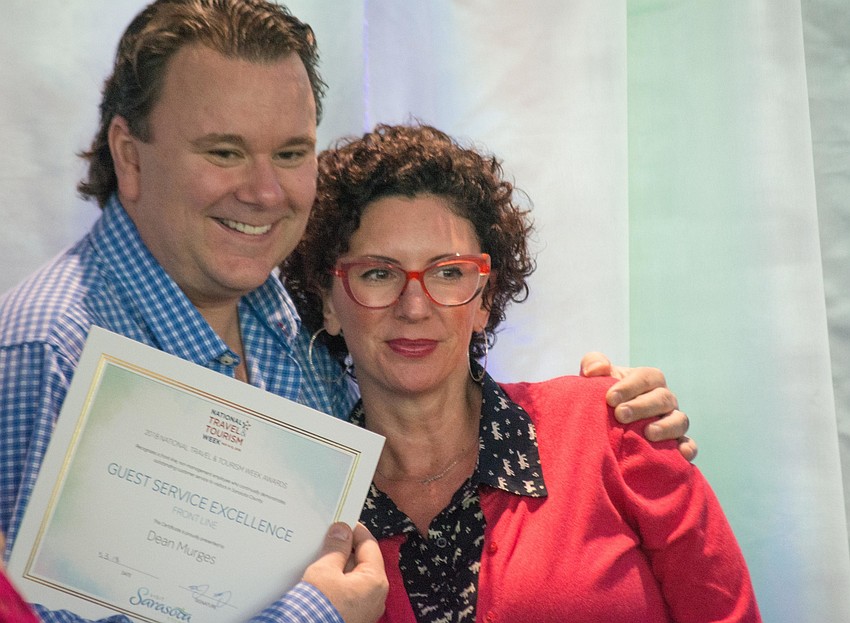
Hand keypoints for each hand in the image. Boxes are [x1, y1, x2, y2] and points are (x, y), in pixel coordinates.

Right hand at [302, 522, 387, 622]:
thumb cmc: (319, 606)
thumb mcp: (325, 570)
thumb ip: (336, 547)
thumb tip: (342, 529)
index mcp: (375, 580)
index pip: (369, 544)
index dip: (354, 530)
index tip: (341, 521)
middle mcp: (376, 596)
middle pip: (363, 561)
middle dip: (345, 549)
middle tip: (327, 537)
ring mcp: (366, 609)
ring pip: (355, 578)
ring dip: (340, 566)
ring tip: (321, 556)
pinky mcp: (355, 617)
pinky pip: (349, 592)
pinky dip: (338, 582)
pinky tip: (322, 577)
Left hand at [580, 352, 696, 460]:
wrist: (605, 426)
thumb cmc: (603, 398)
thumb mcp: (595, 379)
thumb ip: (593, 364)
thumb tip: (596, 370)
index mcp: (648, 380)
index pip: (647, 377)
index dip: (630, 386)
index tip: (610, 398)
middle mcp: (664, 399)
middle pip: (663, 398)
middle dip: (642, 406)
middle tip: (621, 415)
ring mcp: (673, 421)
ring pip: (680, 420)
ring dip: (666, 426)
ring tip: (648, 433)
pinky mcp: (677, 444)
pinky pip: (689, 446)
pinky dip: (688, 449)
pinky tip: (681, 454)